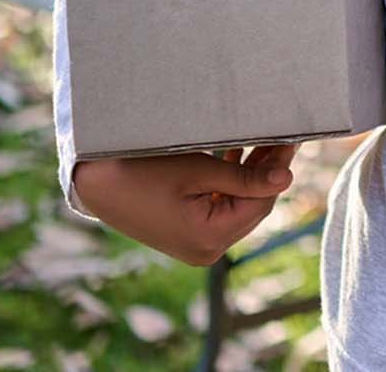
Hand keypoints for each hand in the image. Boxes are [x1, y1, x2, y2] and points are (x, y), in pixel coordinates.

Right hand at [72, 143, 297, 266]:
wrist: (94, 183)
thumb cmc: (143, 172)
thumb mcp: (198, 170)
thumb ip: (245, 178)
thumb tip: (287, 178)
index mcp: (209, 239)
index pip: (261, 203)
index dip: (277, 170)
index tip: (291, 139)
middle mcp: (206, 250)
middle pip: (252, 206)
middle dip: (267, 171)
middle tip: (282, 135)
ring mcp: (197, 244)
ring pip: (238, 205)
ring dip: (250, 174)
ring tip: (266, 138)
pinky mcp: (189, 233)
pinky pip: (220, 208)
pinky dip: (230, 183)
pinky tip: (241, 153)